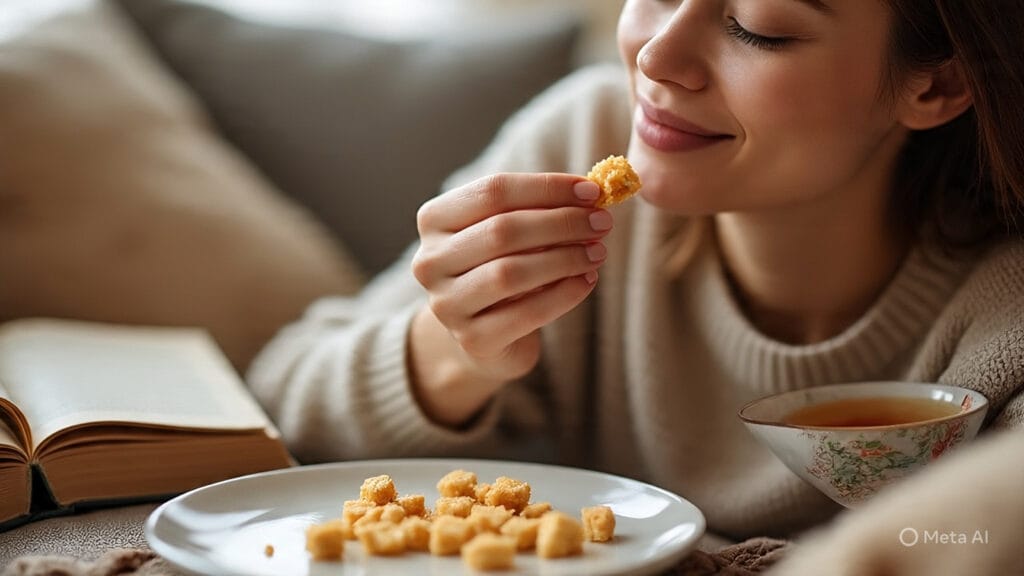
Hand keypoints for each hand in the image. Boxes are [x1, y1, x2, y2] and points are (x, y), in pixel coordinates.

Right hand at [409, 173, 609, 424]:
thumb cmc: (501, 267)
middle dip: (561, 223)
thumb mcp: (510, 231)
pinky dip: (564, 294)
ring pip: (511, 273)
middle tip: (602, 222)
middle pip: (502, 230)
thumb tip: (592, 192)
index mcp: (434, 220)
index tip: (592, 190)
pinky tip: (587, 281)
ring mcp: (447, 304)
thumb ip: (540, 208)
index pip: (493, 191)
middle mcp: (430, 261)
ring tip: (597, 252)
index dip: (546, 188)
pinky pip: (526, 314)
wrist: (483, 334)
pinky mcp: (472, 340)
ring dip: (565, 258)